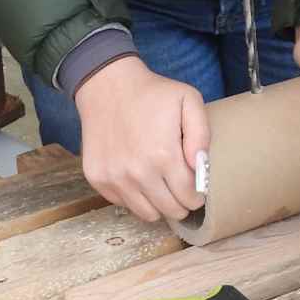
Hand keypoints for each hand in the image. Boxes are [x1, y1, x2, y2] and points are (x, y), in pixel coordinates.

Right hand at [76, 58, 209, 224]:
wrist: (107, 86)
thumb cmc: (152, 93)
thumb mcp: (188, 100)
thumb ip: (202, 134)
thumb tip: (201, 168)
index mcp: (163, 155)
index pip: (189, 197)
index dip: (198, 195)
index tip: (196, 187)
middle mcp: (137, 173)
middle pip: (170, 210)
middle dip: (181, 203)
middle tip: (181, 188)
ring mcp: (115, 178)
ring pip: (148, 214)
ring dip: (159, 204)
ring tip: (161, 184)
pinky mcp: (98, 179)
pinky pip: (124, 203)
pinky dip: (135, 196)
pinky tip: (137, 175)